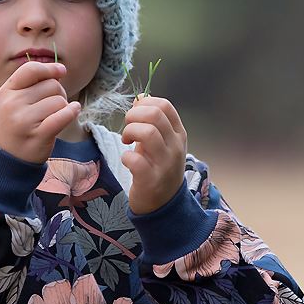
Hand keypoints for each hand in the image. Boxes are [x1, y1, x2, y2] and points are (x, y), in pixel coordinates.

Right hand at [0, 61, 79, 163]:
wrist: (6, 161)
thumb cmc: (13, 128)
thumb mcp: (11, 103)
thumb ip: (30, 85)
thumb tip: (60, 70)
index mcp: (6, 92)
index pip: (31, 69)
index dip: (50, 68)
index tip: (61, 71)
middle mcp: (13, 104)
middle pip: (51, 85)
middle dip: (58, 93)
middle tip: (52, 106)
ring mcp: (25, 120)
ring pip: (59, 101)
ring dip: (63, 107)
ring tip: (53, 117)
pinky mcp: (38, 135)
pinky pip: (63, 115)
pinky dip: (72, 112)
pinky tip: (74, 111)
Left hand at [120, 95, 187, 214]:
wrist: (163, 205)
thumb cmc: (158, 169)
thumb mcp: (162, 143)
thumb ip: (152, 122)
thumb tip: (141, 98)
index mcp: (178, 134)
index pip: (165, 106)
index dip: (145, 104)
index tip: (135, 115)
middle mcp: (175, 147)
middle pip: (155, 115)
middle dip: (133, 116)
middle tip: (128, 129)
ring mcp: (165, 164)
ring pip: (147, 132)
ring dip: (129, 132)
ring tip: (127, 142)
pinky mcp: (151, 180)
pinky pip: (135, 159)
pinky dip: (126, 156)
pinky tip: (128, 161)